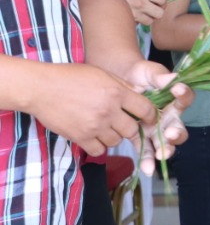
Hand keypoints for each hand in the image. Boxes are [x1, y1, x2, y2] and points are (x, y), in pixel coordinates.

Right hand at [26, 63, 157, 156]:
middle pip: (132, 130)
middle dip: (132, 128)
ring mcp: (94, 126)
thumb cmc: (71, 76)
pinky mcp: (80, 137)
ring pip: (116, 141)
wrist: (42, 88)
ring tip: (107, 128)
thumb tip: (139, 95)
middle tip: (126, 124)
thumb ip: (122, 86)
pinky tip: (95, 137)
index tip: (150, 118)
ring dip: (115, 136)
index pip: (145, 109)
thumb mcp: (102, 74)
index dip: (151, 115)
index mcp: (117, 92)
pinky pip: (98, 150)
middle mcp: (109, 111)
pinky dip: (99, 146)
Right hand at [114, 0, 164, 25]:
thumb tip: (158, 2)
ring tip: (141, 14)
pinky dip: (138, 22)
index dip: (162, 3)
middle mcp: (140, 2)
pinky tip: (132, 17)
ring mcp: (133, 12)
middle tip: (152, 11)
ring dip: (147, 19)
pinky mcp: (127, 20)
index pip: (163, 0)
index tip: (158, 4)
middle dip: (157, 13)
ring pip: (150, 22)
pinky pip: (139, 24)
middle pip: (160, 14)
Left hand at [120, 60, 190, 175]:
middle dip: (176, 133)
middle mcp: (168, 117)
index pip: (185, 99)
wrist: (117, 81)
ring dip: (164, 150)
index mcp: (173, 100)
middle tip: (170, 133)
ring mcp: (155, 129)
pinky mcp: (142, 137)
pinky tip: (146, 168)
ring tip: (160, 155)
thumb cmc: (139, 75)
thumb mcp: (149, 72)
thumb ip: (160, 76)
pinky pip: (146, 150)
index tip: (177, 89)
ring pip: (165, 143)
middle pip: (178, 128)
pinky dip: (147, 160)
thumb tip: (172, 79)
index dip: (184, 95)